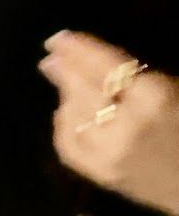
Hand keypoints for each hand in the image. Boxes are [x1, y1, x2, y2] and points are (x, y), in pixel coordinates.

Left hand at [41, 31, 178, 215]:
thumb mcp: (174, 90)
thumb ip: (140, 76)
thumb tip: (98, 62)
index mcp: (154, 97)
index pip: (105, 68)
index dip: (79, 51)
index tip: (59, 39)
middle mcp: (126, 124)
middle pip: (84, 91)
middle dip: (64, 71)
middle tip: (49, 56)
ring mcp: (109, 153)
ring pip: (74, 118)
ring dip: (65, 96)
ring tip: (59, 78)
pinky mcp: (101, 176)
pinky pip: (69, 149)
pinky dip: (62, 128)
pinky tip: (63, 114)